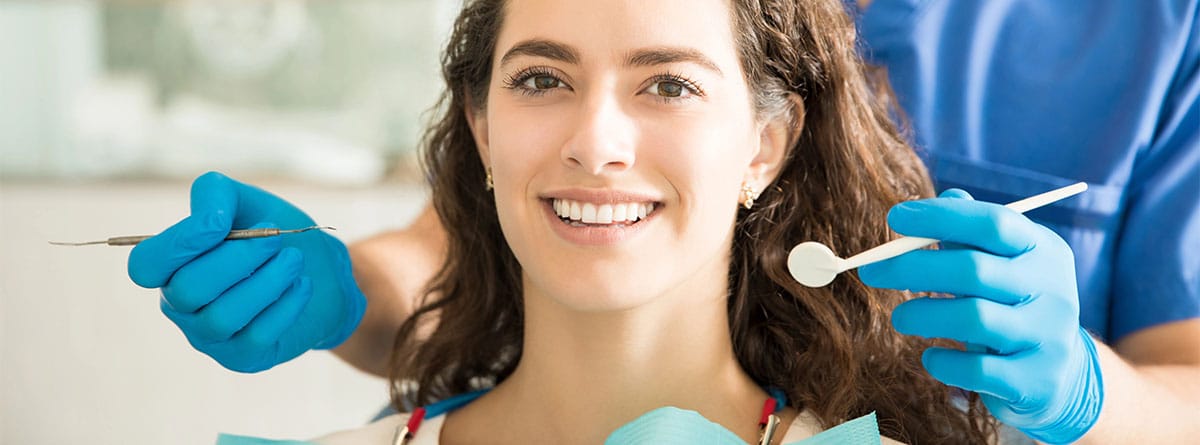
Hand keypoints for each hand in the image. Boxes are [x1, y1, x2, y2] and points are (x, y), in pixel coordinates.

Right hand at [127, 171, 365, 371]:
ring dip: (267, 282)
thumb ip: (215, 195)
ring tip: (295, 259)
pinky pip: (256, 336)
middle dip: (237, 258)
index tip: (220, 222)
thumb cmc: (272, 235)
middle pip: (188, 289)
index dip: (177, 244)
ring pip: (222, 316)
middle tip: (275, 238)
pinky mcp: (243, 358)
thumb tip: (211, 219)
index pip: (145, 266)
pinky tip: (302, 285)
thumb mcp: (244, 201)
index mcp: (171, 266)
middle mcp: (180, 305)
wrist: (323, 273)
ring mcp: (209, 337)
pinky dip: (285, 305)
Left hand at [858, 189, 1102, 443]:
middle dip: (912, 268)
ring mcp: (1048, 336)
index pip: (993, 223)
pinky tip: (931, 357)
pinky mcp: (1036, 381)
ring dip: (923, 315)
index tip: (895, 218)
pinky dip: (943, 362)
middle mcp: (1052, 289)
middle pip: (974, 269)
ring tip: (901, 318)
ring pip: (973, 318)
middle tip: (871, 272)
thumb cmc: (1015, 307)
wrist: (1062, 377)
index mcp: (1043, 249)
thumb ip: (975, 235)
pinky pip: (977, 369)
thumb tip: (948, 192)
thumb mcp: (1006, 265)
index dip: (941, 216)